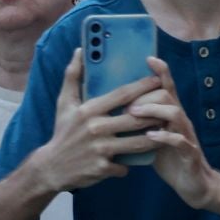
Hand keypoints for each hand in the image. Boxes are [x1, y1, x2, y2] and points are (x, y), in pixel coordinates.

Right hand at [28, 51, 167, 193]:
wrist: (50, 167)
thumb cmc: (62, 132)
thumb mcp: (64, 103)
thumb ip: (72, 76)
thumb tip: (80, 50)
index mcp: (89, 110)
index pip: (122, 94)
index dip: (143, 86)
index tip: (158, 80)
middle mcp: (96, 128)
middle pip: (135, 119)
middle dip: (155, 113)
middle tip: (168, 107)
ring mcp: (100, 149)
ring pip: (137, 143)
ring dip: (154, 137)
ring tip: (165, 129)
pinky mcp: (102, 168)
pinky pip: (125, 165)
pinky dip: (133, 162)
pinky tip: (143, 158)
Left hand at [128, 58, 219, 209]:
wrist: (195, 184)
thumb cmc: (170, 159)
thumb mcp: (156, 136)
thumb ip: (142, 124)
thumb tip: (116, 111)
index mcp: (171, 116)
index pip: (167, 87)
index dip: (160, 71)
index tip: (148, 57)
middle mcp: (180, 121)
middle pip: (167, 94)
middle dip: (146, 95)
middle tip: (125, 105)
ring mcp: (186, 136)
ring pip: (175, 112)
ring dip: (153, 110)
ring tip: (134, 114)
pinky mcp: (190, 154)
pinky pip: (180, 141)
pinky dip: (164, 136)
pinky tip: (150, 136)